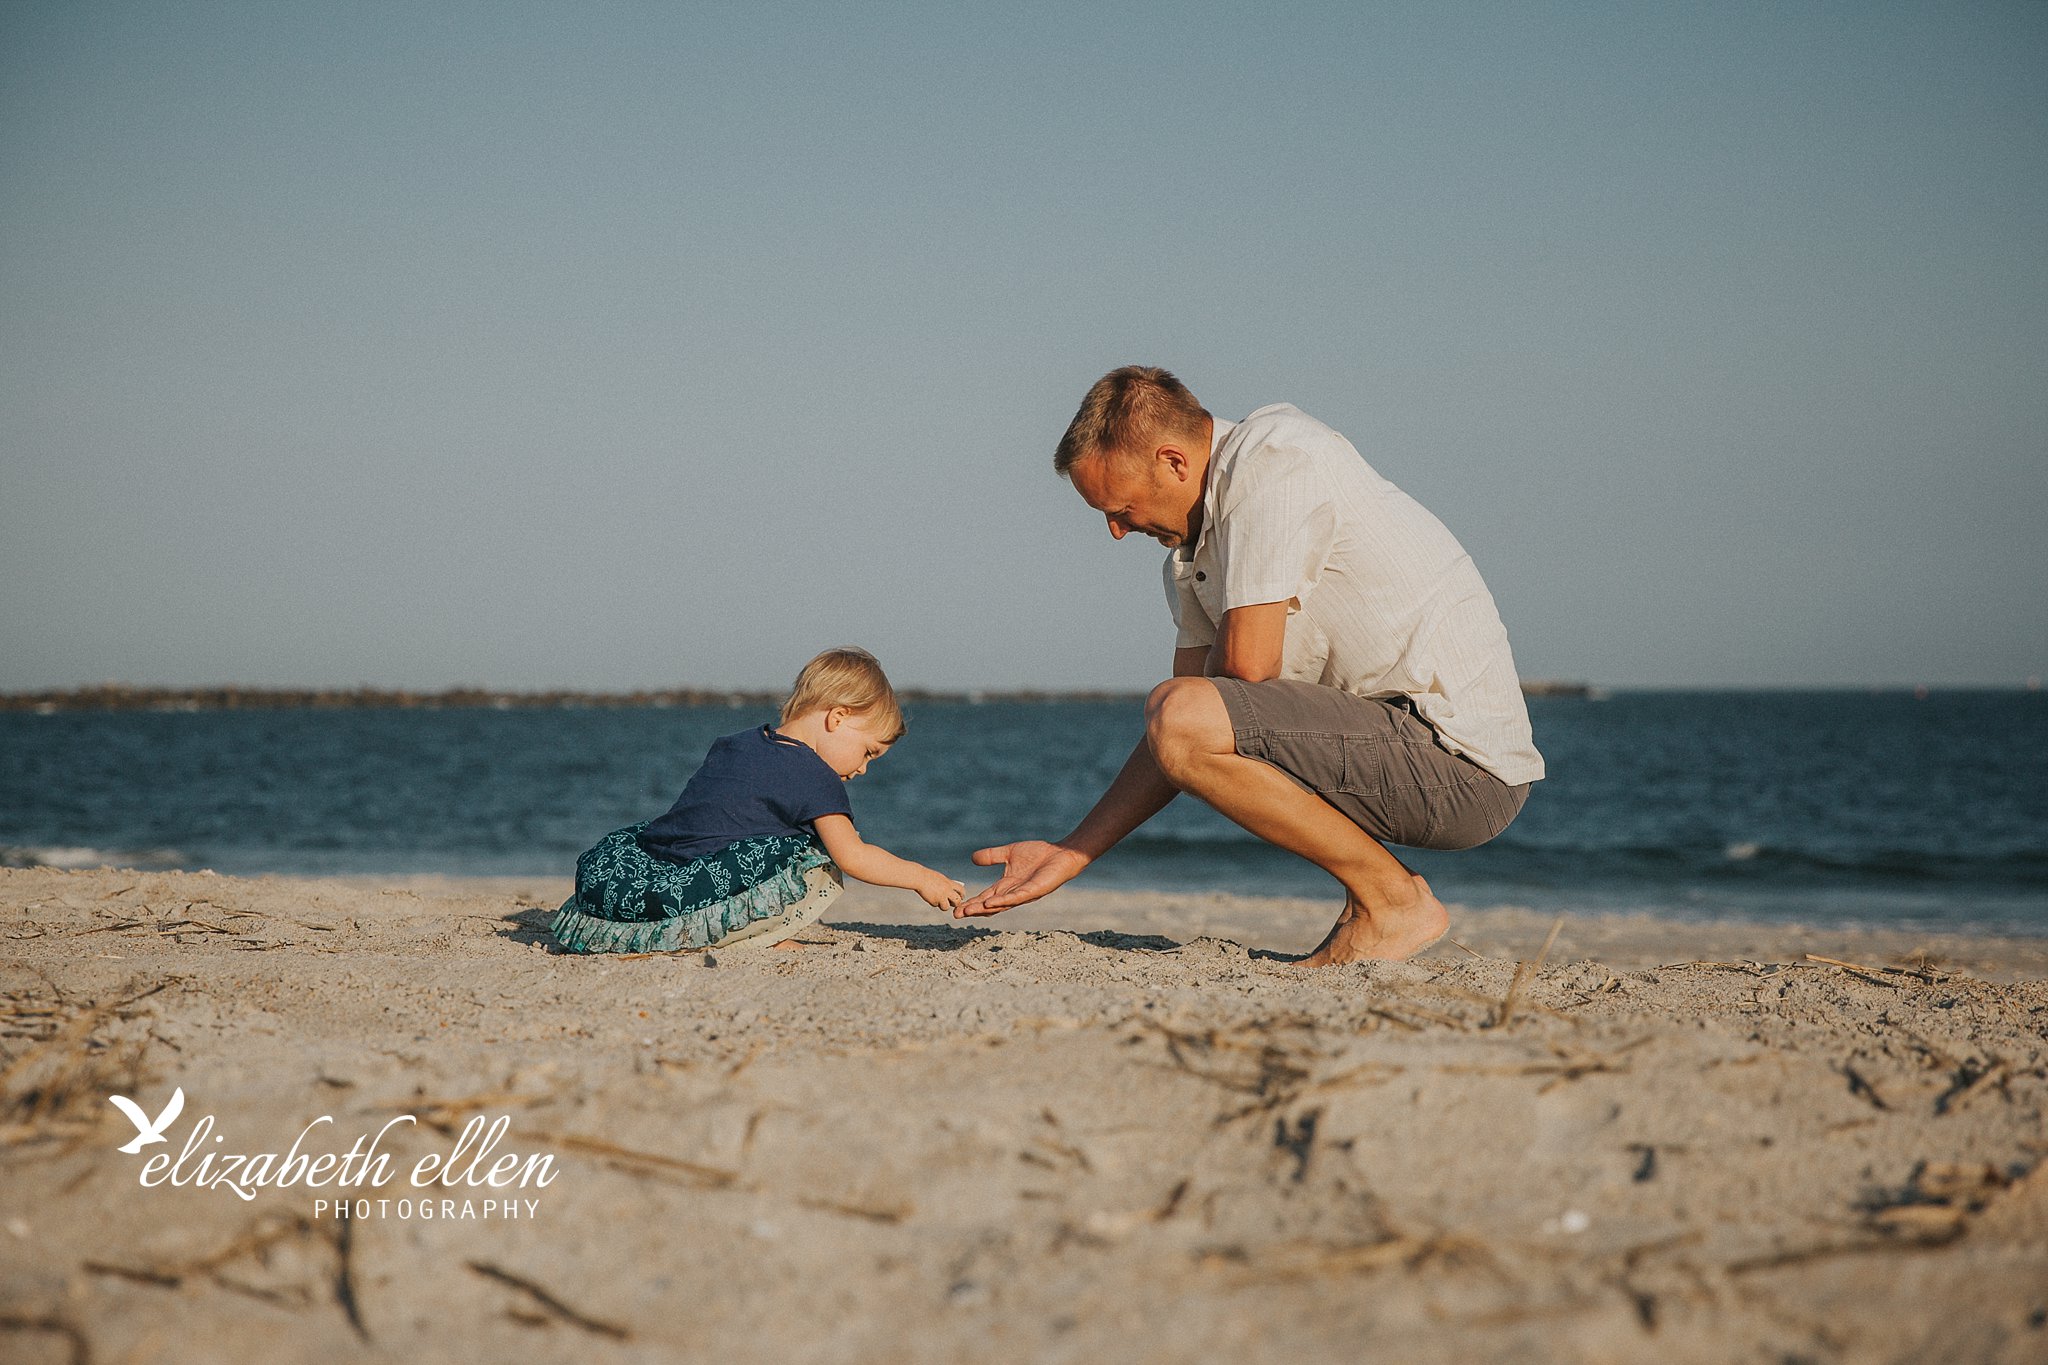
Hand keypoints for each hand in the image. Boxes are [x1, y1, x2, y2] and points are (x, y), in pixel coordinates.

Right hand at [915, 869, 966, 911]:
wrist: (919, 877)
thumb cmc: (929, 876)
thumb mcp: (941, 879)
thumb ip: (948, 885)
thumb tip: (953, 892)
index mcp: (950, 883)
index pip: (961, 890)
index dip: (962, 895)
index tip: (960, 897)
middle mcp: (947, 890)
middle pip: (957, 901)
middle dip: (955, 903)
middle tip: (951, 903)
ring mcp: (941, 897)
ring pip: (946, 907)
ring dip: (943, 905)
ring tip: (938, 901)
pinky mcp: (934, 901)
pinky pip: (936, 905)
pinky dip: (934, 903)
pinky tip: (930, 897)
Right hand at [955, 841, 1088, 917]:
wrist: (1061, 853)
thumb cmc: (1039, 854)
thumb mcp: (1009, 853)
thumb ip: (992, 856)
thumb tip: (972, 858)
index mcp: (1007, 885)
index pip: (986, 896)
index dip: (972, 903)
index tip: (956, 908)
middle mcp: (1014, 893)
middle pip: (990, 905)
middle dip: (974, 910)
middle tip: (956, 915)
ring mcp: (1024, 894)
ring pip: (1001, 904)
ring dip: (984, 908)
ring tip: (968, 911)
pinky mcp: (1034, 891)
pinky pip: (1016, 897)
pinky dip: (1003, 900)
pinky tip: (991, 902)